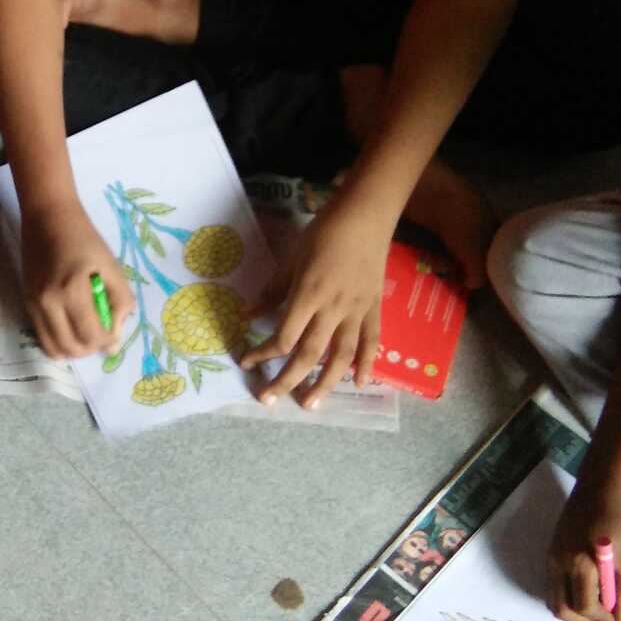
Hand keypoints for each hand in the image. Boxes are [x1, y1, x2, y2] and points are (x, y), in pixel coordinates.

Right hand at [19, 200, 133, 358]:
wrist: (48, 217)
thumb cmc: (84, 239)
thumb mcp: (111, 266)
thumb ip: (120, 300)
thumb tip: (116, 334)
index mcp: (72, 290)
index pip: (91, 335)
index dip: (107, 342)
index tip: (115, 336)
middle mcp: (48, 303)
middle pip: (71, 347)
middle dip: (90, 349)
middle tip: (102, 338)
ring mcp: (34, 304)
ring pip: (53, 348)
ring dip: (73, 349)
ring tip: (86, 336)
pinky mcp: (27, 302)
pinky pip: (42, 336)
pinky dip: (59, 341)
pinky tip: (71, 328)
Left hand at [240, 196, 388, 408]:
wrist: (365, 217)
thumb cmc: (323, 233)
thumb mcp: (291, 259)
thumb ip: (273, 291)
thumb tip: (248, 315)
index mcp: (308, 295)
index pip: (284, 337)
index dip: (263, 354)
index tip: (247, 362)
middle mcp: (333, 309)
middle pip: (309, 354)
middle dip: (287, 380)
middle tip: (268, 400)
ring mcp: (357, 311)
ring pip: (341, 356)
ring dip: (325, 384)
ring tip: (310, 404)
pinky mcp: (374, 309)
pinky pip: (371, 341)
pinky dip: (367, 364)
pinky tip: (359, 383)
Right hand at [546, 472, 620, 620]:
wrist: (596, 489)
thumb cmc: (617, 521)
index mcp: (579, 564)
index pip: (584, 606)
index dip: (600, 620)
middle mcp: (558, 564)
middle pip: (561, 608)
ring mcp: (551, 558)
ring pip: (554, 599)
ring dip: (575, 611)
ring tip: (598, 611)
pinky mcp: (550, 553)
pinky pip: (555, 585)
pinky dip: (569, 596)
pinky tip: (589, 592)